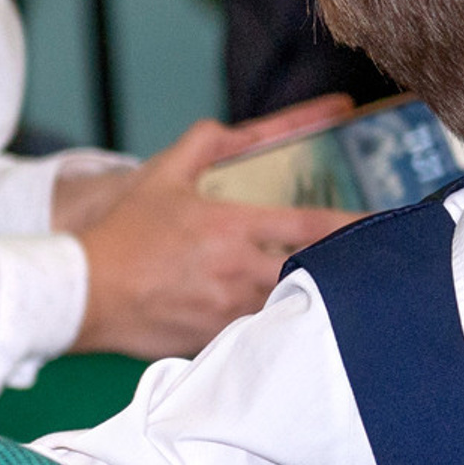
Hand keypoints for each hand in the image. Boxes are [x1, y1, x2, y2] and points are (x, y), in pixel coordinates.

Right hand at [72, 100, 358, 360]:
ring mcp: (227, 309)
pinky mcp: (213, 339)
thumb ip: (201, 144)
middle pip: (312, 272)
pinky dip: (271, 327)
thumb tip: (228, 126)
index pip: (310, 225)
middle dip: (342, 271)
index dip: (352, 225)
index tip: (383, 224)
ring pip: (288, 306)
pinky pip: (256, 334)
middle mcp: (238, 269)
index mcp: (232, 226)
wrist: (80, 292)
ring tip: (335, 298)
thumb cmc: (122, 234)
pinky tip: (283, 325)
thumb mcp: (161, 177)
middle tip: (367, 267)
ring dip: (308, 300)